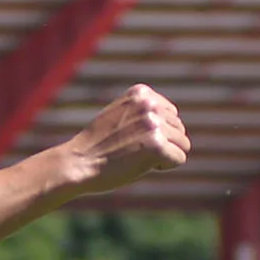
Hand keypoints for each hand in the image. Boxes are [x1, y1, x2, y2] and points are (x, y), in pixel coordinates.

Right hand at [56, 85, 189, 193]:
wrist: (77, 163)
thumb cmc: (96, 145)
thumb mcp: (119, 115)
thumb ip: (145, 112)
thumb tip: (175, 119)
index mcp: (141, 92)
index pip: (171, 114)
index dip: (156, 132)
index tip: (131, 138)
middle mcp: (150, 104)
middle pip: (179, 129)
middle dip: (162, 144)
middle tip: (131, 150)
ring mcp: (154, 124)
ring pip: (182, 144)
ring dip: (163, 156)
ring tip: (135, 157)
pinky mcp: (157, 146)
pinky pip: (179, 159)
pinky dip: (164, 166)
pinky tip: (140, 165)